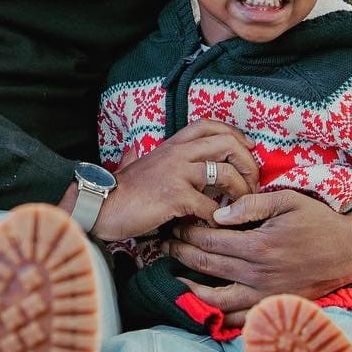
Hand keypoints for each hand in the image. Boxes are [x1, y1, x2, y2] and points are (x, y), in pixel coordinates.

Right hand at [89, 120, 259, 241]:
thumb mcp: (131, 166)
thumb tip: (132, 150)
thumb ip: (135, 156)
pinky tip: (216, 226)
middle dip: (248, 164)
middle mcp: (177, 154)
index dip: (234, 134)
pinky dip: (219, 219)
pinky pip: (212, 207)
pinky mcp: (177, 197)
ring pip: (226, 173)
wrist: (101, 205)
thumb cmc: (119, 191)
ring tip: (239, 208)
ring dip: (241, 193)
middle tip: (251, 184)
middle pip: (227, 144)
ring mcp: (178, 174)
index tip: (247, 150)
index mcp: (171, 145)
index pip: (209, 125)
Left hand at [164, 189, 351, 327]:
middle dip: (181, 255)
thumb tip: (218, 215)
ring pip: (217, 299)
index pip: (209, 241)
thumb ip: (250, 205)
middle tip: (164, 245)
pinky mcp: (275, 307)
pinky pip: (241, 320)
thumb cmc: (317, 221)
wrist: (350, 252)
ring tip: (174, 277)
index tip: (173, 225)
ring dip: (191, 289)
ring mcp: (267, 295)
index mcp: (259, 246)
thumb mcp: (287, 201)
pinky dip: (218, 316)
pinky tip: (202, 307)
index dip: (187, 233)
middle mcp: (259, 275)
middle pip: (207, 267)